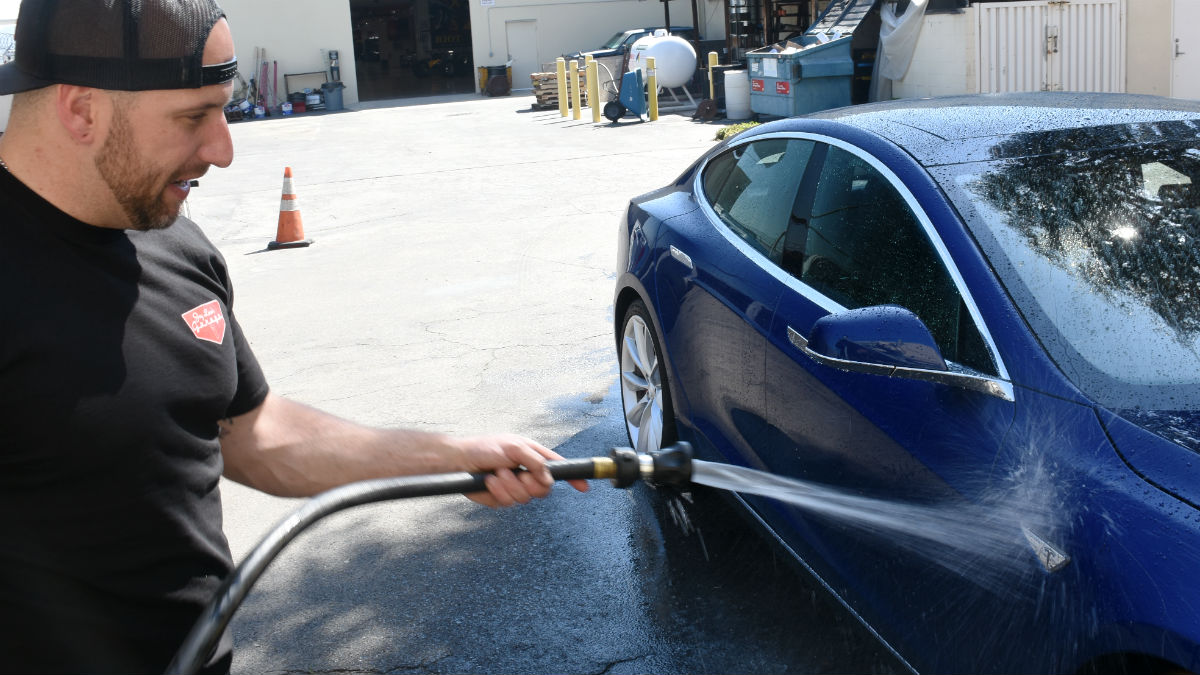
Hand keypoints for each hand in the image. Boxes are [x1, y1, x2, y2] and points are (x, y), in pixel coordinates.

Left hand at [451, 434, 589, 507]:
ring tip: (497, 473)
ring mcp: (515, 487)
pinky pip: (509, 502)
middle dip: (530, 484)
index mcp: (533, 458)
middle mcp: (527, 474)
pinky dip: (499, 491)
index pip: (558, 469)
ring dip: (510, 485)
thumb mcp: (514, 446)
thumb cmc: (485, 448)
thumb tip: (549, 480)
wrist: (460, 462)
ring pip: (525, 498)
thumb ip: (536, 462)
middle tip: (518, 474)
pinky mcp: (502, 499)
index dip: (573, 478)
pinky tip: (490, 481)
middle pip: (544, 490)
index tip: (583, 487)